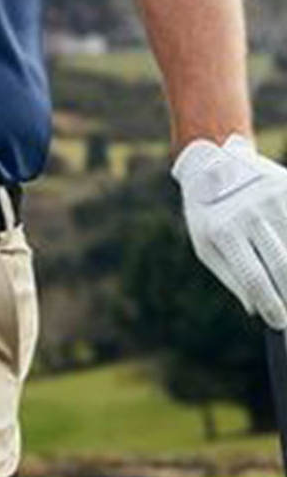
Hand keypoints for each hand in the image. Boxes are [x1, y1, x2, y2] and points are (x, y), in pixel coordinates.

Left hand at [172, 132, 286, 328]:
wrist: (211, 161)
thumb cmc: (208, 212)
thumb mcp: (205, 244)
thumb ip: (232, 277)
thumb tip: (258, 310)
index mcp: (222, 231)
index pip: (255, 279)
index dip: (272, 307)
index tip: (279, 324)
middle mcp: (249, 214)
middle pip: (284, 268)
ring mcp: (272, 199)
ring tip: (282, 283)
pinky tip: (284, 248)